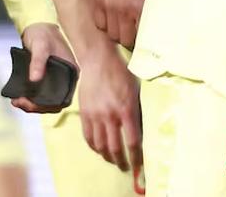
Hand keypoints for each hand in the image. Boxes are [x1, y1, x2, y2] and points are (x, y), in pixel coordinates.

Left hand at [12, 23, 76, 113]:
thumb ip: (38, 61)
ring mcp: (56, 80)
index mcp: (71, 73)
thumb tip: (34, 80)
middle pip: (54, 102)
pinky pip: (40, 94)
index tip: (32, 103)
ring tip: (16, 101)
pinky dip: (30, 98)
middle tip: (19, 102)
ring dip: (31, 104)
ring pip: (46, 100)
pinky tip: (18, 97)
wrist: (38, 25)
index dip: (48, 105)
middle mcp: (66, 80)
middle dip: (36, 106)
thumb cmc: (43, 33)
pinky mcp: (47, 79)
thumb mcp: (40, 45)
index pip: (63, 98)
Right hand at [77, 40, 142, 173]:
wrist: (98, 59)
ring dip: (107, 156)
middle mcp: (110, 115)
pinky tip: (99, 148)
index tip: (139, 164)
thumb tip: (140, 129)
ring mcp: (96, 115)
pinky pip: (88, 137)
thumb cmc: (120, 71)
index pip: (132, 141)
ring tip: (112, 159)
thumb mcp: (135, 89)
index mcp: (126, 109)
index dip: (136, 157)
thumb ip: (137, 110)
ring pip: (100, 146)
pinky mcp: (85, 113)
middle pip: (115, 148)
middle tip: (125, 166)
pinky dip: (94, 147)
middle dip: (121, 161)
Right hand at [93, 0, 155, 49]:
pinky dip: (105, 25)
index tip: (148, 43)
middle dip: (131, 41)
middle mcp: (123, 9)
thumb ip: (157, 1)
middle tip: (136, 37)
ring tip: (124, 29)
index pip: (142, 36)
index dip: (145, 42)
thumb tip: (168, 13)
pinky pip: (99, 23)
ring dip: (118, 34)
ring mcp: (108, 5)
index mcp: (140, 6)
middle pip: (124, 39)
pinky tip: (112, 19)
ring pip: (111, 33)